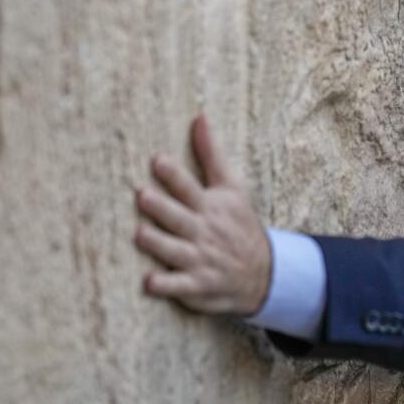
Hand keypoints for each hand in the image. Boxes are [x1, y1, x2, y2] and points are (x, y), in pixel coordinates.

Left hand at [134, 114, 270, 315]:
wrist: (264, 271)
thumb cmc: (239, 223)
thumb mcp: (232, 187)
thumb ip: (211, 154)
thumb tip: (199, 117)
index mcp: (210, 206)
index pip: (190, 188)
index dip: (174, 175)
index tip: (157, 160)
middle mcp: (203, 231)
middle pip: (179, 218)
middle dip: (162, 208)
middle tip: (142, 195)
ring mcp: (200, 259)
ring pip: (175, 251)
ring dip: (159, 243)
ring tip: (140, 234)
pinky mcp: (196, 286)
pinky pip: (180, 286)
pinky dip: (167, 285)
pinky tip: (150, 282)